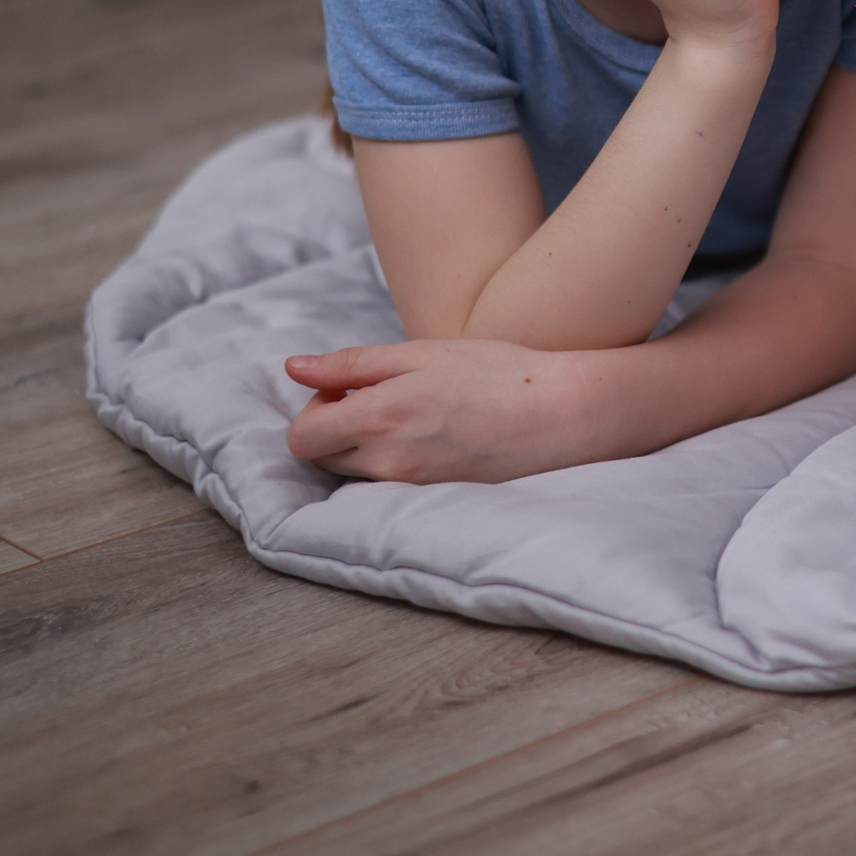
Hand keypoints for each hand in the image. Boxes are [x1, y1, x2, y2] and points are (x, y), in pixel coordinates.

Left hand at [284, 339, 600, 483]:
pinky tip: (434, 438)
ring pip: (355, 476)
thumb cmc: (495, 372)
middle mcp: (389, 462)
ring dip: (363, 447)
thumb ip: (350, 364)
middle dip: (333, 430)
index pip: (301, 438)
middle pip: (321, 461)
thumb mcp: (420, 353)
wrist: (563, 415)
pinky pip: (391, 488)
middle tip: (375, 400)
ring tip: (411, 418)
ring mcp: (412, 489)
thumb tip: (293, 368)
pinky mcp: (435, 502)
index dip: (313, 410)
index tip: (345, 389)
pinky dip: (396, 464)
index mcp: (378, 417)